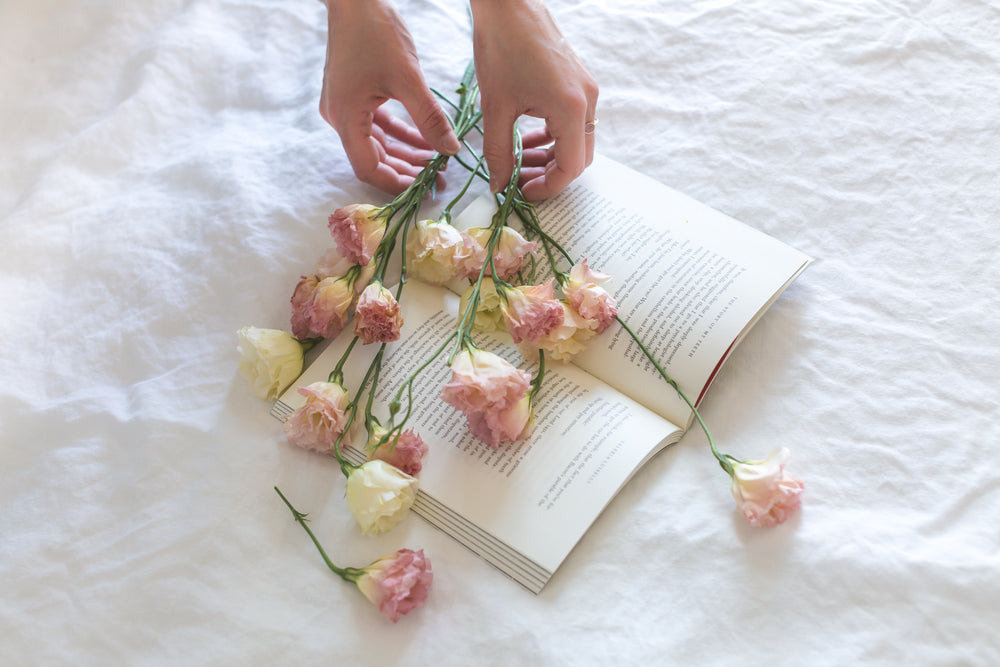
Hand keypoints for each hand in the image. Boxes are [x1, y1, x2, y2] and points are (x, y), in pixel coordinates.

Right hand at [320, 0, 460, 193]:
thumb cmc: (375, 32)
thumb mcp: (408, 78)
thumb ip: (429, 118)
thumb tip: (451, 151)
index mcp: (346, 119)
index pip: (368, 168)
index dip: (395, 184)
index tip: (423, 188)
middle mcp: (340, 118)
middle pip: (372, 159)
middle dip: (405, 170)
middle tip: (437, 177)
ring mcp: (345, 107)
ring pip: (377, 143)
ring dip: (406, 152)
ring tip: (437, 160)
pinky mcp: (353, 95)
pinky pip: (377, 124)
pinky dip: (400, 133)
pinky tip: (425, 139)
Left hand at [470, 0, 598, 200]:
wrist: (509, 4)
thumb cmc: (501, 48)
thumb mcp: (495, 108)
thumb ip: (498, 152)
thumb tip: (500, 184)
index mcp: (571, 109)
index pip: (571, 167)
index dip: (548, 187)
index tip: (523, 192)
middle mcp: (587, 101)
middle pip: (580, 157)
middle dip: (551, 174)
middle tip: (520, 180)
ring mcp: (586, 89)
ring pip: (577, 140)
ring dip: (550, 156)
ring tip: (518, 161)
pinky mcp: (578, 82)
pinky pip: (574, 121)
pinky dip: (553, 136)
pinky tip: (526, 139)